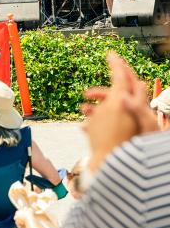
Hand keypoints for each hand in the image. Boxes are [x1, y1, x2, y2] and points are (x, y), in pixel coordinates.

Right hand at [83, 52, 156, 171]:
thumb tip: (122, 94)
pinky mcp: (117, 135)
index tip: (110, 55)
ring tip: (82, 111)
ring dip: (93, 108)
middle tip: (86, 94)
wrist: (139, 172)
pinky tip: (84, 129)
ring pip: (106, 109)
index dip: (120, 67)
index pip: (129, 81)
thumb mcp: (144, 126)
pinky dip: (92, 124)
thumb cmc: (145, 149)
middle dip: (99, 92)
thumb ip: (135, 109)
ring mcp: (123, 123)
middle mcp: (131, 112)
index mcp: (138, 106)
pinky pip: (102, 125)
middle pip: (114, 94)